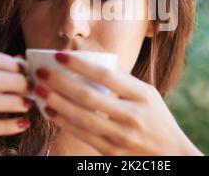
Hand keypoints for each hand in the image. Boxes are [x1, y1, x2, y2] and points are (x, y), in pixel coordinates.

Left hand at [33, 52, 202, 155]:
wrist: (170, 154)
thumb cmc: (157, 118)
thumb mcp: (148, 94)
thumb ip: (124, 81)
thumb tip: (93, 64)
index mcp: (143, 95)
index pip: (106, 76)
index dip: (80, 64)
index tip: (59, 55)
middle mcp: (132, 115)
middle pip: (89, 97)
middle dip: (60, 83)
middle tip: (41, 73)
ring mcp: (121, 136)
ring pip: (81, 117)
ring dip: (56, 102)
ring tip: (38, 90)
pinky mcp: (111, 151)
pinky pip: (82, 134)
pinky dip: (63, 121)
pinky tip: (50, 111)